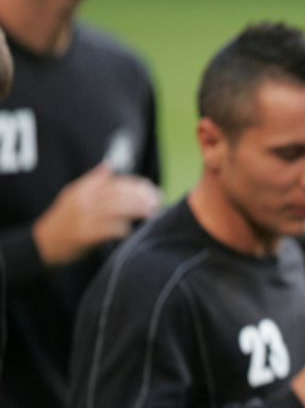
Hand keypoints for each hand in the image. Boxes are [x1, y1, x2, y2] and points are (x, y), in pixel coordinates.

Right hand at [33, 164, 160, 266]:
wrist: (44, 243)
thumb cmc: (63, 219)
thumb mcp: (73, 195)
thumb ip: (92, 180)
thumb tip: (109, 164)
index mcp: (83, 189)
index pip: (115, 181)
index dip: (136, 184)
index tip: (151, 188)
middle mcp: (85, 201)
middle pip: (120, 194)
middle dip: (142, 197)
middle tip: (157, 201)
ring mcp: (86, 217)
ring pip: (119, 209)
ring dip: (139, 211)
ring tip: (152, 214)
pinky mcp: (88, 234)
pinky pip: (113, 229)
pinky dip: (126, 229)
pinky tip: (133, 230)